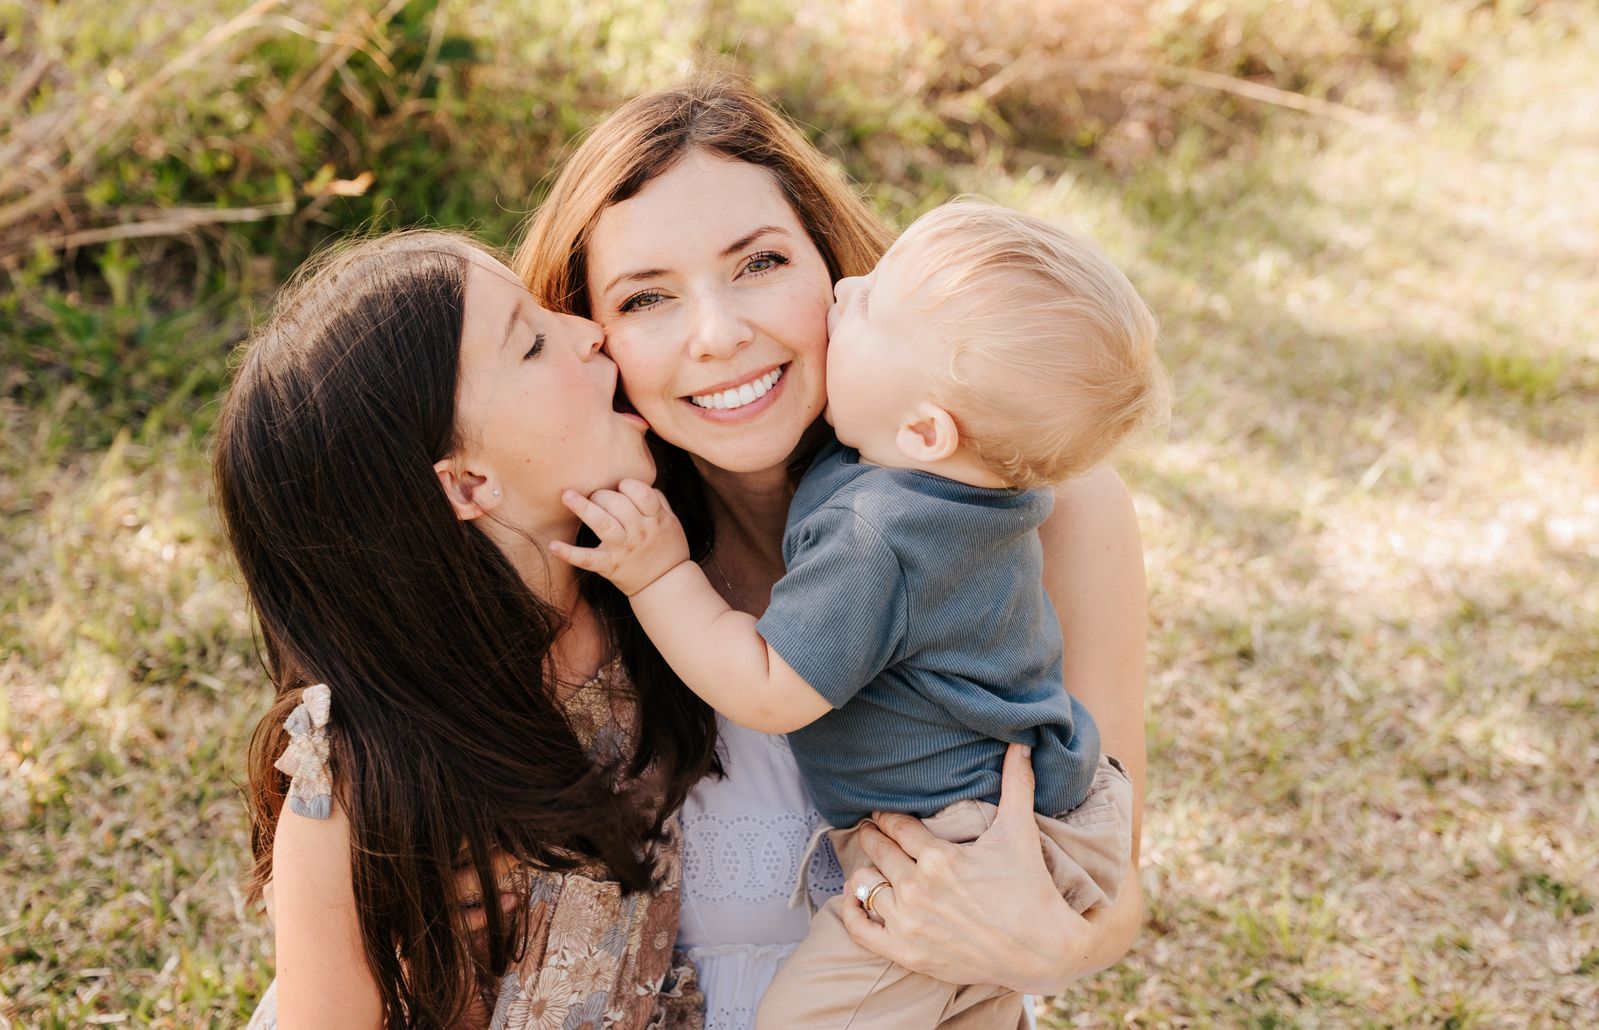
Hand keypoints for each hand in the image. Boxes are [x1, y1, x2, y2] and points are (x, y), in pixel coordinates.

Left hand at [549, 479, 690, 595]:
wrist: (666, 584)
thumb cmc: (668, 546)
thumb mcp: (671, 521)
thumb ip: (657, 500)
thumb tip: (635, 483)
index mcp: (655, 518)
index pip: (640, 492)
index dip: (627, 485)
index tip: (621, 487)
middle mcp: (639, 532)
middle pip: (618, 504)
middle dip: (602, 495)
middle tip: (595, 496)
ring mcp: (623, 549)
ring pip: (602, 524)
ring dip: (583, 508)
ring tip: (567, 496)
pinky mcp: (609, 566)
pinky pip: (587, 559)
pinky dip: (569, 553)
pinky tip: (553, 545)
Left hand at [839, 743, 1099, 993]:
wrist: (1043, 952)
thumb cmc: (1031, 889)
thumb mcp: (1020, 832)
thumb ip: (1017, 784)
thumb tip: (1022, 743)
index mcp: (939, 859)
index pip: (896, 826)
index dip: (887, 816)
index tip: (881, 813)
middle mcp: (918, 890)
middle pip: (878, 851)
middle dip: (873, 837)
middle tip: (870, 830)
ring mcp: (909, 924)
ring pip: (865, 886)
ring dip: (866, 872)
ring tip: (871, 865)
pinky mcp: (908, 953)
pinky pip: (861, 930)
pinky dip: (852, 912)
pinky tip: (854, 898)